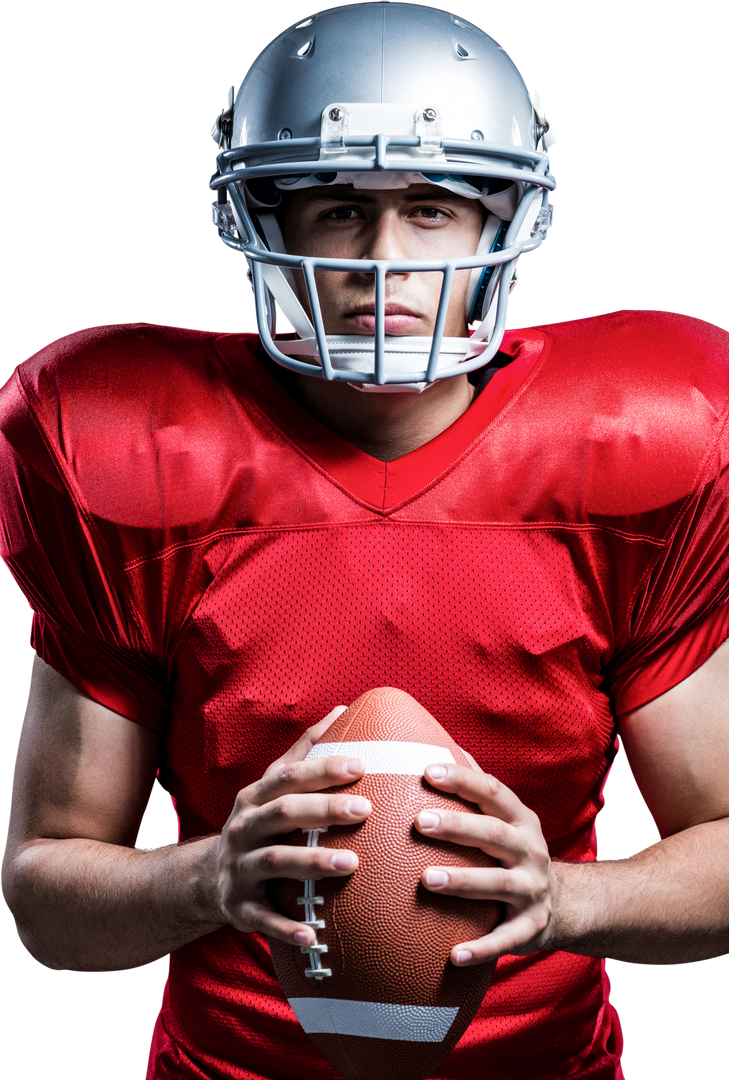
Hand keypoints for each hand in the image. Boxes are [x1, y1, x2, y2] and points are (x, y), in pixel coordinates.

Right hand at [217, 706, 371, 946]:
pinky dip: (287, 927)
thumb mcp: (274, 786)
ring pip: (274, 862)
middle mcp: (243, 828)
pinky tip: (315, 935)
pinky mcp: (239, 907)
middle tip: (365, 810)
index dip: (322, 769)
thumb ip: (307, 750)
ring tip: (352, 863)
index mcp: (255, 797)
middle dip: (323, 810)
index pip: (289, 776)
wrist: (208, 878)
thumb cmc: (261, 823)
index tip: (361, 765)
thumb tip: (344, 710)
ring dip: (312, 862)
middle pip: (283, 814)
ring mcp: (238, 868)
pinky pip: (263, 919)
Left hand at [415, 759, 557, 965]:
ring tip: (425, 880)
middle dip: (457, 826)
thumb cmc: (514, 851)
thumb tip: (433, 744)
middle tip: (419, 821)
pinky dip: (482, 948)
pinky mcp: (531, 928)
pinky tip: (453, 955)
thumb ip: (475, 790)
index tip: (426, 770)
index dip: (462, 779)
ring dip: (461, 881)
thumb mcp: (504, 819)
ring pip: (497, 883)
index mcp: (520, 820)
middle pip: (493, 834)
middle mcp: (529, 850)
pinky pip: (506, 939)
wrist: (565, 904)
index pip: (492, 791)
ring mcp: (532, 889)